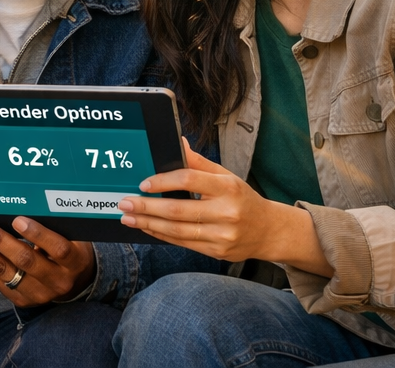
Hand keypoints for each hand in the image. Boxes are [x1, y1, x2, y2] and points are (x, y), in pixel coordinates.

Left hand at [0, 217, 95, 306]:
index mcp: (74, 261)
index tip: (17, 220)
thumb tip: (19, 201)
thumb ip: (51, 223)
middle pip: (25, 261)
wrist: (74, 282)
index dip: (38, 234)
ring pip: (5, 272)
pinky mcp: (21, 300)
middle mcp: (57, 281)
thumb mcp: (70, 235)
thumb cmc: (69, 246)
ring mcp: (38, 293)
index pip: (58, 248)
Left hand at [117, 139, 330, 275]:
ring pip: (178, 230)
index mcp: (228, 187)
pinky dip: (161, 235)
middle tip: (125, 203)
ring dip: (149, 223)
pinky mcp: (217, 252)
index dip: (163, 181)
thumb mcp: (226, 176)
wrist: (269, 231)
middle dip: (147, 207)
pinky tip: (147, 227)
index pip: (189, 180)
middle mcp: (227, 212)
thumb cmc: (242, 198)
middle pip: (179, 210)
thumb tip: (177, 142)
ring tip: (128, 217)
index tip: (143, 183)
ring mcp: (223, 236)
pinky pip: (183, 243)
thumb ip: (199, 163)